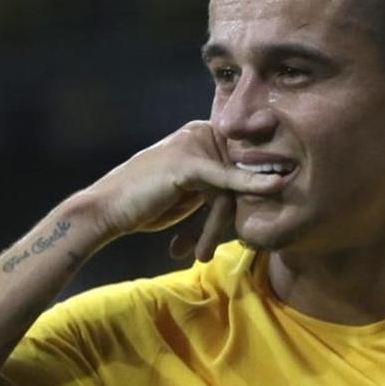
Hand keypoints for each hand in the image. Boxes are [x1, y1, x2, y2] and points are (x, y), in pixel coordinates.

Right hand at [77, 121, 283, 259]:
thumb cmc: (147, 204)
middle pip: (239, 175)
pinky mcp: (190, 163)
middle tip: (211, 247)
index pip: (242, 162)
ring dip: (214, 228)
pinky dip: (251, 186)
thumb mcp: (193, 192)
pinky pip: (227, 180)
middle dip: (227, 217)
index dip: (250, 191)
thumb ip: (221, 185)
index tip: (253, 221)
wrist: (106, 211)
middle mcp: (201, 133)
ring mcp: (194, 144)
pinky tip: (277, 187)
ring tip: (199, 252)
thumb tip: (269, 186)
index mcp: (203, 134)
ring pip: (230, 189)